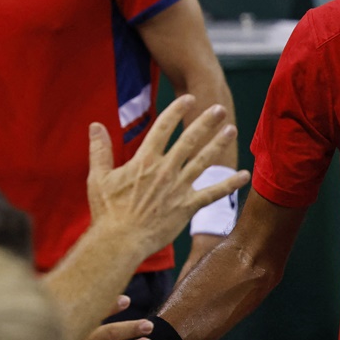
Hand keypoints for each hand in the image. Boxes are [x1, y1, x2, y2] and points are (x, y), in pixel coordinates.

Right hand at [86, 95, 248, 258]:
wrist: (120, 241)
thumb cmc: (107, 211)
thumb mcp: (99, 177)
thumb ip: (100, 149)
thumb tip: (95, 125)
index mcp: (145, 160)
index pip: (164, 127)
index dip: (177, 110)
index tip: (190, 98)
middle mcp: (166, 170)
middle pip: (190, 139)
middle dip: (206, 122)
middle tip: (219, 109)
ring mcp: (179, 188)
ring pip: (204, 161)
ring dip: (219, 144)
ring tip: (231, 130)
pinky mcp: (187, 206)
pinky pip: (213, 193)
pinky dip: (230, 184)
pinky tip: (245, 175)